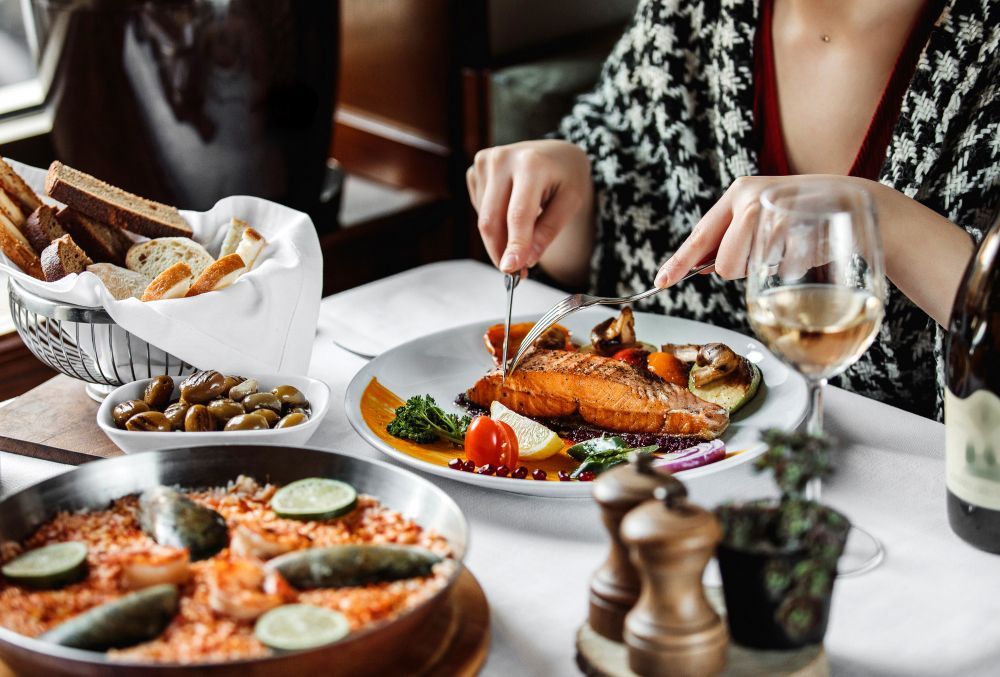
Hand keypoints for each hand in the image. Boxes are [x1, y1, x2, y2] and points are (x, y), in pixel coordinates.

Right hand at [467, 140, 591, 273]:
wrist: (555, 154)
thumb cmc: (566, 177)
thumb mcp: (570, 202)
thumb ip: (547, 232)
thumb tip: (524, 261)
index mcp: (531, 163)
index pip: (518, 214)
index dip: (514, 245)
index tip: (512, 270)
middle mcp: (502, 158)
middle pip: (492, 219)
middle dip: (501, 251)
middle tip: (516, 273)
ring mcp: (485, 162)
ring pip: (483, 219)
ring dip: (500, 238)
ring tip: (523, 237)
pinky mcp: (475, 169)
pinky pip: (479, 209)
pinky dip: (494, 221)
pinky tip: (511, 211)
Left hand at [654, 175, 804, 287]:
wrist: (855, 200)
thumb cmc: (802, 216)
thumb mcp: (760, 219)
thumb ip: (731, 239)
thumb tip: (700, 266)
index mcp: (737, 193)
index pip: (700, 236)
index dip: (679, 262)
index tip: (661, 281)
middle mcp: (752, 196)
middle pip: (727, 264)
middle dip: (743, 269)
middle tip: (767, 249)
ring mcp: (776, 210)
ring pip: (754, 267)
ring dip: (771, 266)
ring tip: (791, 242)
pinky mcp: (802, 227)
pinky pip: (785, 269)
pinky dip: (797, 266)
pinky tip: (809, 244)